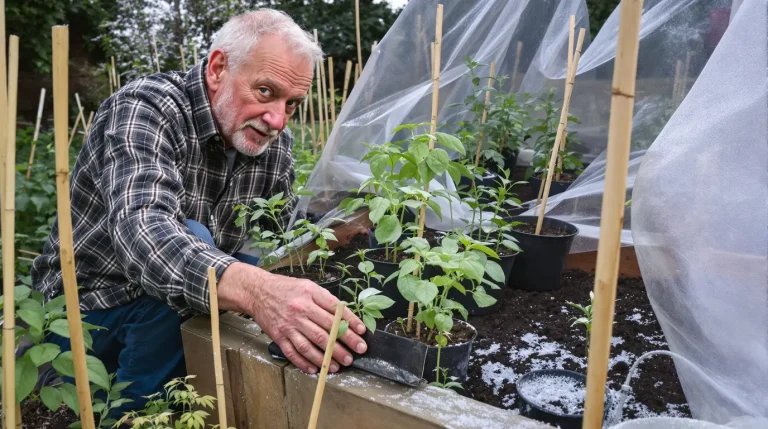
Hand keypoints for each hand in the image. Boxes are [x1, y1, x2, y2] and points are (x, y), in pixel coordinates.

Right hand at [217, 263, 366, 373]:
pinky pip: (293, 353)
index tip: (362, 332)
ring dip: (326, 358)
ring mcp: (288, 325)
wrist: (257, 291)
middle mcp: (300, 310)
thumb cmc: (287, 288)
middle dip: (343, 345)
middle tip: (355, 354)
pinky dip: (304, 363)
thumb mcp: (308, 286)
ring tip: (339, 365)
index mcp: (310, 295)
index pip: (335, 310)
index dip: (351, 322)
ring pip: (311, 345)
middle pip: (325, 331)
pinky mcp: (278, 336)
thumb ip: (325, 300)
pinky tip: (315, 369)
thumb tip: (344, 316)